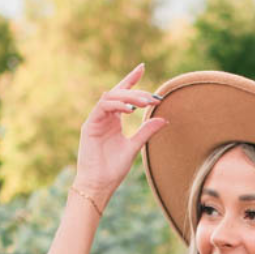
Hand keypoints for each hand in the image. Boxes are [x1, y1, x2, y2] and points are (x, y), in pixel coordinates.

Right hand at [74, 64, 167, 207]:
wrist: (98, 186)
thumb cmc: (113, 170)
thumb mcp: (134, 147)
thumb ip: (146, 131)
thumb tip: (164, 118)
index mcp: (114, 120)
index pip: (123, 94)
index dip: (131, 80)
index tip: (142, 67)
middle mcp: (104, 116)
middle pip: (119, 93)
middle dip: (136, 90)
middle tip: (152, 97)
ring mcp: (96, 119)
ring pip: (111, 97)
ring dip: (129, 98)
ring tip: (145, 103)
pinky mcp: (89, 124)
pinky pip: (103, 106)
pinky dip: (117, 105)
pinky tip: (130, 109)